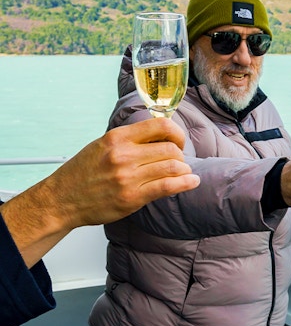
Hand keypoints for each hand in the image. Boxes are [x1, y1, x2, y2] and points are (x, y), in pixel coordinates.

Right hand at [0, 118, 199, 266]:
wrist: (62, 199)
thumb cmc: (83, 173)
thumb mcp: (103, 145)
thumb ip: (130, 140)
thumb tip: (160, 135)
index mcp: (117, 137)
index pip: (160, 125)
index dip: (177, 133)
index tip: (178, 141)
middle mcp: (123, 154)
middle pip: (170, 148)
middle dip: (180, 155)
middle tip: (179, 162)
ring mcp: (128, 176)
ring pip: (173, 166)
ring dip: (184, 170)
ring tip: (184, 173)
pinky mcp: (132, 197)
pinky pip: (168, 186)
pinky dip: (186, 183)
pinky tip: (192, 182)